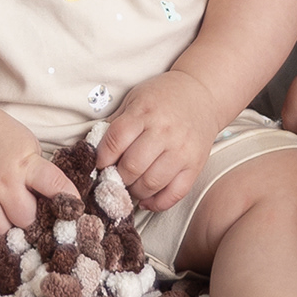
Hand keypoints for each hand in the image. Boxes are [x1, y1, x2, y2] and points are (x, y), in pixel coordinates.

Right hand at [0, 109, 79, 241]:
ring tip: (5, 216)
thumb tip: (55, 203)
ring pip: (0, 231)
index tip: (75, 209)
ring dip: (6, 227)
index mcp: (25, 164)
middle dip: (30, 217)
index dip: (68, 198)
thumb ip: (40, 173)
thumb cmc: (1, 136)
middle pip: (26, 219)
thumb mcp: (29, 146)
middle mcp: (3, 182)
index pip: (54, 184)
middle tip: (26, 210)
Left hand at [96, 72, 220, 211]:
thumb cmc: (163, 97)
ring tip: (130, 186)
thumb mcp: (136, 99)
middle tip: (113, 178)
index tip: (98, 164)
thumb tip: (94, 151)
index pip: (116, 140)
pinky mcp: (195, 165)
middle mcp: (164, 131)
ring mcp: (181, 150)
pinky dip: (156, 203)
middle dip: (117, 178)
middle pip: (131, 166)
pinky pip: (174, 194)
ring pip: (151, 184)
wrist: (202, 94)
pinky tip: (146, 199)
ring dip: (134, 192)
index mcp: (145, 112)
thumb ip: (116, 123)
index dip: (102, 157)